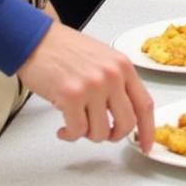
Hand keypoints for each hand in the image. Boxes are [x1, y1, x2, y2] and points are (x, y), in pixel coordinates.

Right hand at [17, 23, 155, 151]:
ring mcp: (93, 86)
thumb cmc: (68, 50)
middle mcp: (112, 76)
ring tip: (76, 123)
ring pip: (100, 132)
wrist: (38, 40)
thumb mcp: (104, 60)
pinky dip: (69, 135)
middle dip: (113, 136)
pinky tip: (62, 127)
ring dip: (87, 135)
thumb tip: (124, 115)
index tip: (146, 146)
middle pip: (126, 123)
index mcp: (123, 67)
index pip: (145, 104)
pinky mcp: (71, 96)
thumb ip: (117, 83)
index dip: (147, 130)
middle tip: (100, 133)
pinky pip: (77, 132)